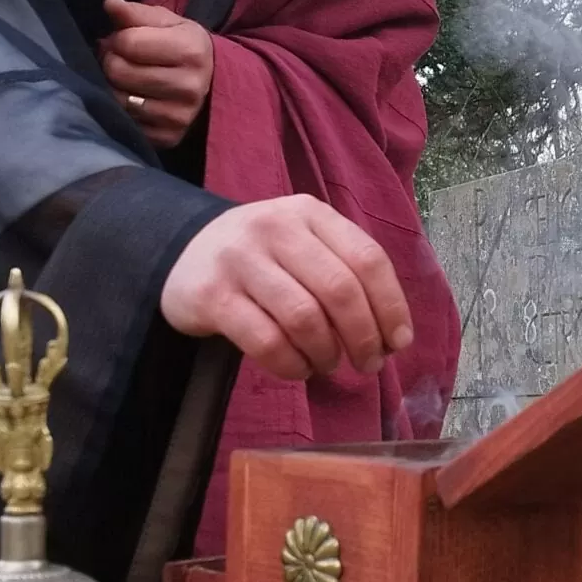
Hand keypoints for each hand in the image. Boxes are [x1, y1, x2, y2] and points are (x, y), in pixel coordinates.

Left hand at [98, 0, 213, 146]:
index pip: (127, 43)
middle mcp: (190, 87)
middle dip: (112, 62)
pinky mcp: (170, 138)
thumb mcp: (167, 23)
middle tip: (121, 60)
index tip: (125, 41)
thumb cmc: (183, 47)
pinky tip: (134, 99)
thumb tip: (110, 3)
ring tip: (126, 78)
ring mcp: (181, 117)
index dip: (118, 39)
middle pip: (119, 72)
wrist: (213, 83)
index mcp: (191, 51)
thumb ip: (136, 13)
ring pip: (119, 100)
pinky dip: (123, 111)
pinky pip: (127, 124)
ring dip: (114, 87)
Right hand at [161, 196, 413, 381]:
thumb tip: (392, 334)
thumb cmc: (262, 258)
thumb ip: (345, 273)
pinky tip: (297, 368)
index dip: (391, 306)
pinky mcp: (212, 296)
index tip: (398, 342)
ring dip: (327, 353)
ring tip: (327, 363)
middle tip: (368, 364)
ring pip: (305, 319)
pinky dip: (291, 365)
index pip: (368, 258)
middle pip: (340, 289)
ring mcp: (240, 260)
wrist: (183, 253)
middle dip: (364, 337)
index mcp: (309, 213)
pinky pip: (266, 342)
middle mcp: (275, 228)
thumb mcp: (303, 244)